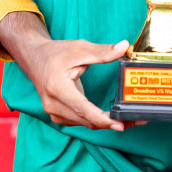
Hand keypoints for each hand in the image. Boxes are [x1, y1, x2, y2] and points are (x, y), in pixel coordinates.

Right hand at [0, 11, 129, 131]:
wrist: (35, 59)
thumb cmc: (55, 53)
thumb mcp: (79, 48)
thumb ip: (102, 51)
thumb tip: (124, 47)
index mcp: (57, 88)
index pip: (83, 109)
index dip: (103, 119)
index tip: (120, 123)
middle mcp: (53, 105)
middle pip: (87, 120)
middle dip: (111, 122)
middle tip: (135, 120)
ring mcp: (54, 113)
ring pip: (85, 123)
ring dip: (106, 123)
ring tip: (128, 119)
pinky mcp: (58, 116)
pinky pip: (81, 122)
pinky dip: (96, 121)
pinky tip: (111, 117)